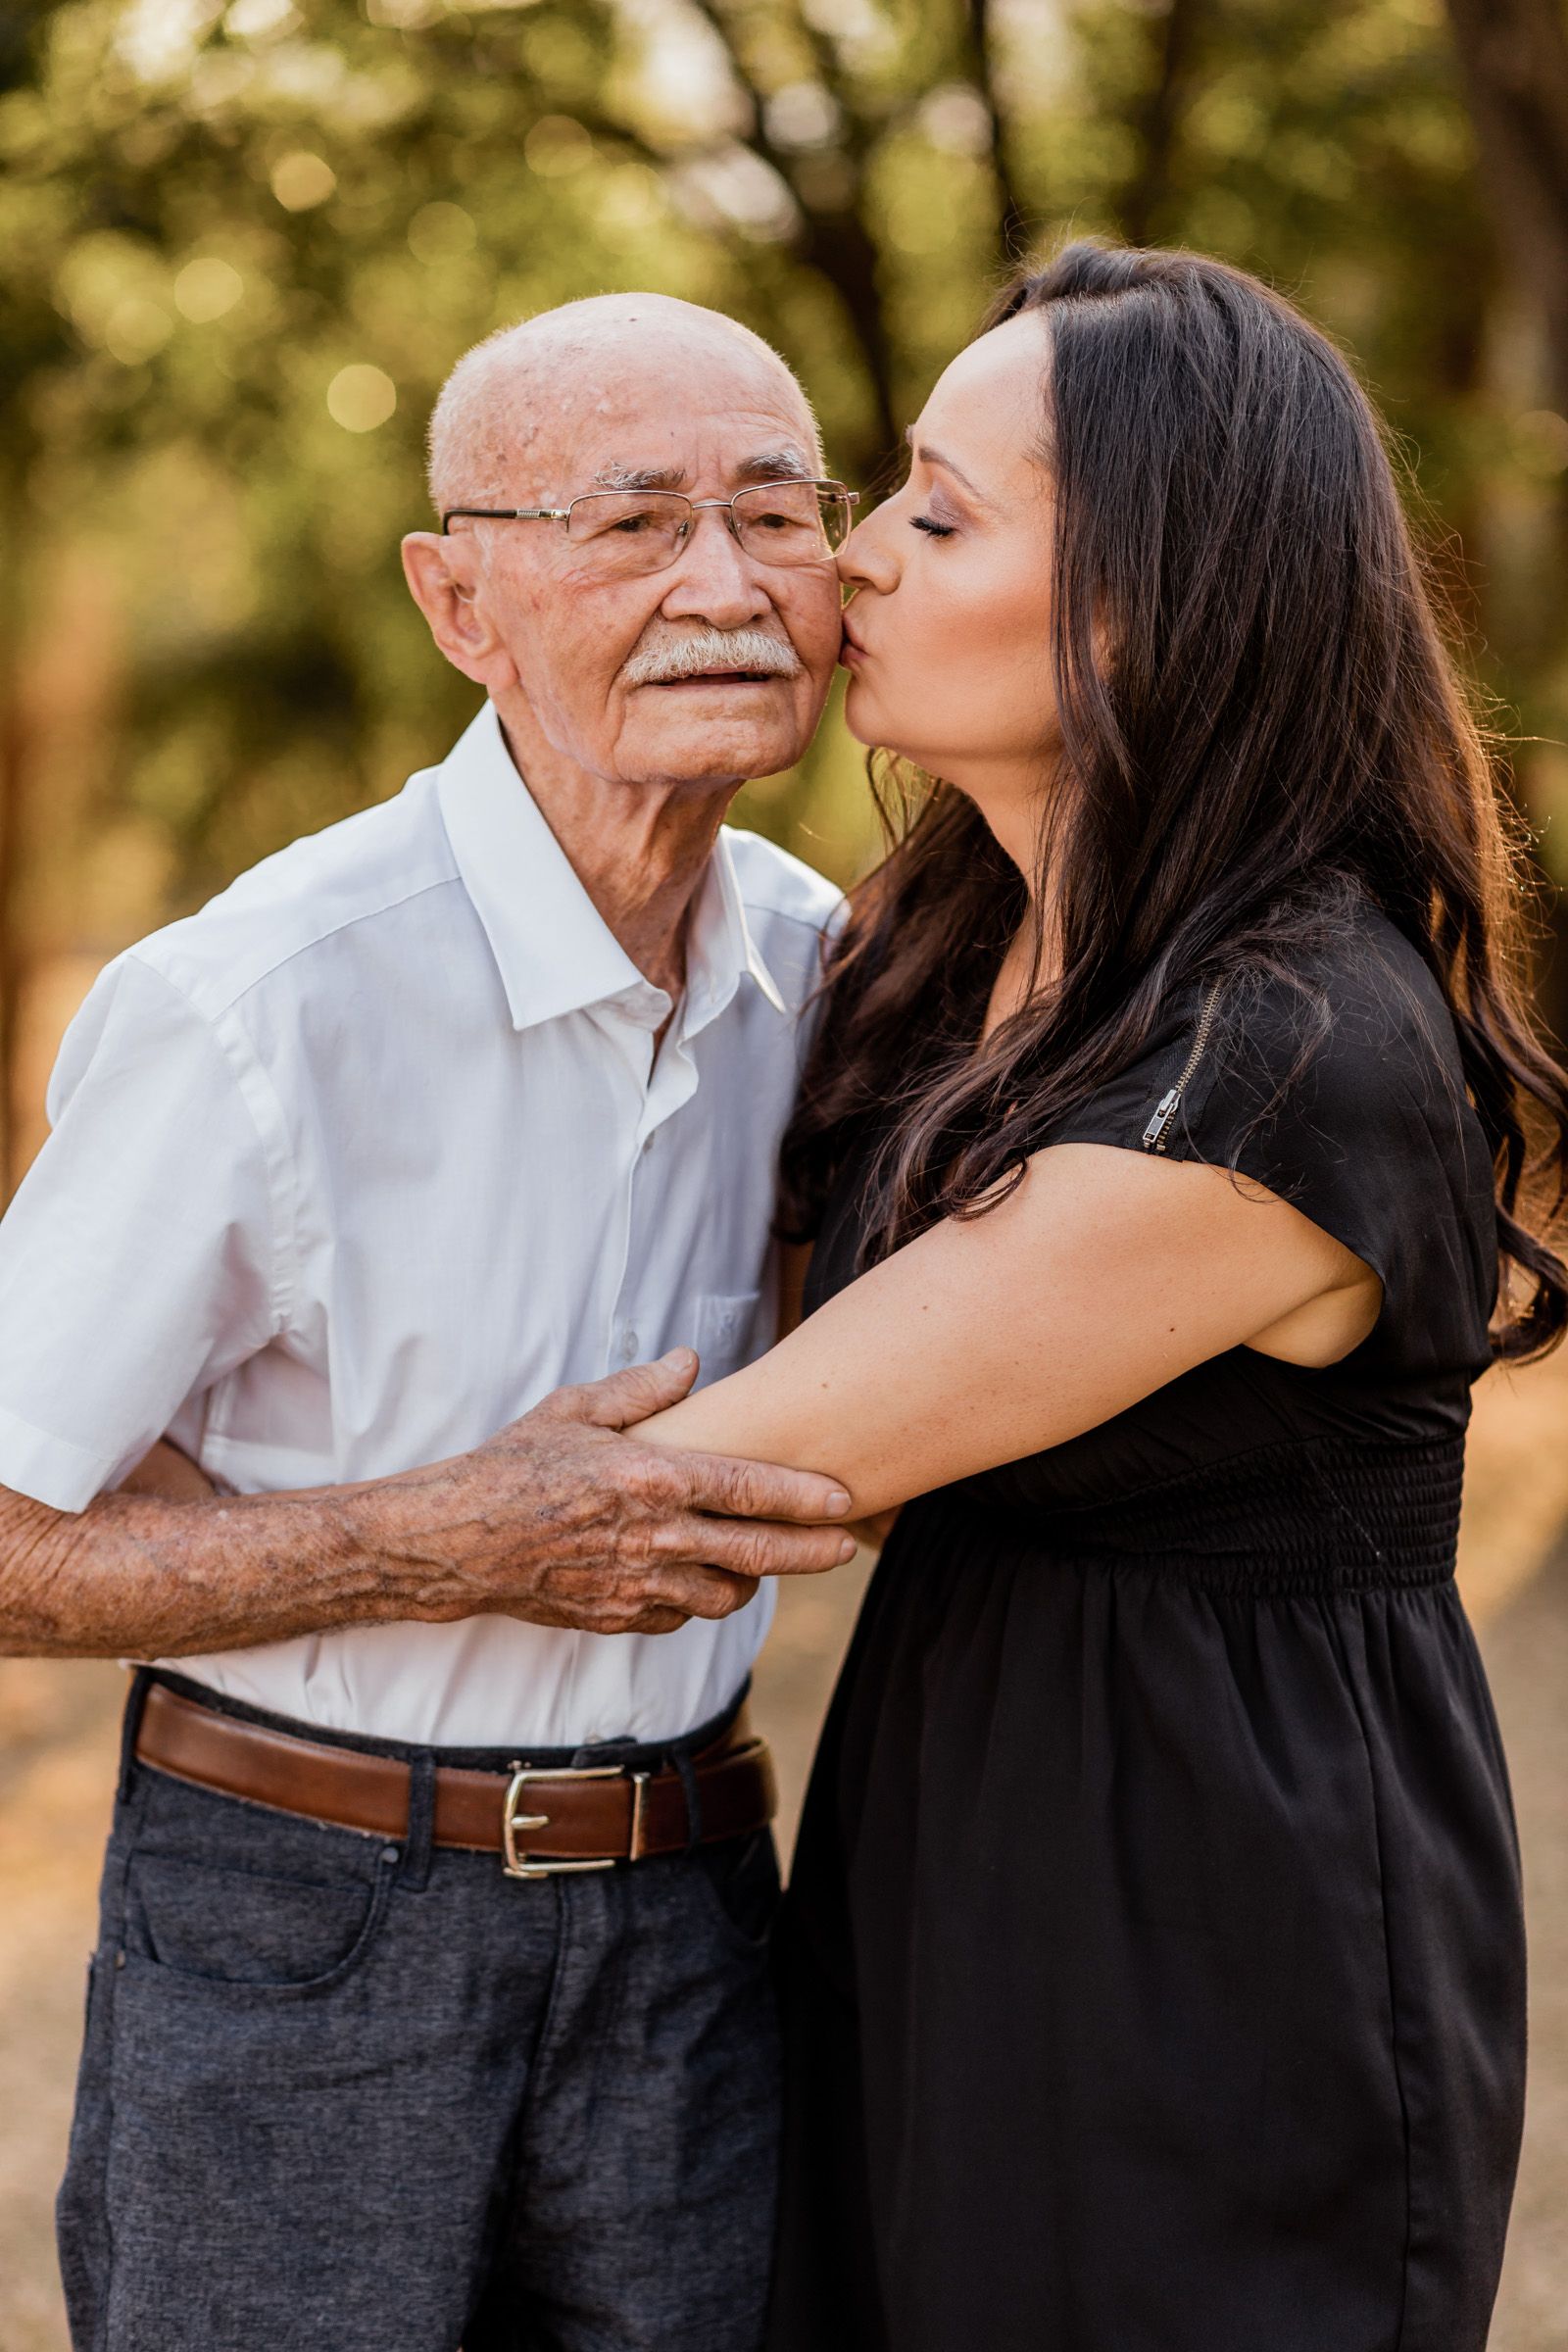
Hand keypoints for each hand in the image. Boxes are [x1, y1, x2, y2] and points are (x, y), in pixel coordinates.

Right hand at [382, 1349, 855, 1636]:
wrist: (455, 1542)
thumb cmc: (512, 1467)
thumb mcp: (574, 1410)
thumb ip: (641, 1389)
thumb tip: (689, 1362)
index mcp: (651, 1479)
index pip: (750, 1490)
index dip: (804, 1497)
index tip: (844, 1501)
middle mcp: (654, 1538)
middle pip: (757, 1553)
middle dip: (810, 1553)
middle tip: (844, 1549)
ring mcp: (637, 1586)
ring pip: (725, 1595)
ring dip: (752, 1580)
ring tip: (763, 1561)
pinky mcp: (617, 1618)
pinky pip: (679, 1617)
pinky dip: (698, 1602)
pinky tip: (696, 1581)